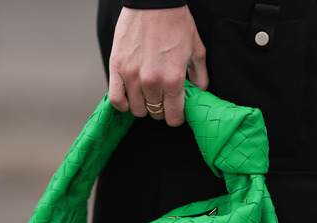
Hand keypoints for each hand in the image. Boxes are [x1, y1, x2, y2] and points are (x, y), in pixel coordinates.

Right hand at [108, 6, 208, 126]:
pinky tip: (129, 98)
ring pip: (136, 109)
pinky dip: (123, 104)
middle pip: (155, 113)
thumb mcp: (196, 49)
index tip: (175, 112)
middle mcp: (152, 81)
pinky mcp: (117, 67)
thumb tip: (199, 92)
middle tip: (162, 98)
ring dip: (143, 105)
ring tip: (147, 95)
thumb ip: (200, 76)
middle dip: (160, 109)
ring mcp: (132, 76)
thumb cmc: (175, 22)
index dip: (176, 117)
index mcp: (174, 79)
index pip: (173, 117)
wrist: (153, 1)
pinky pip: (116, 99)